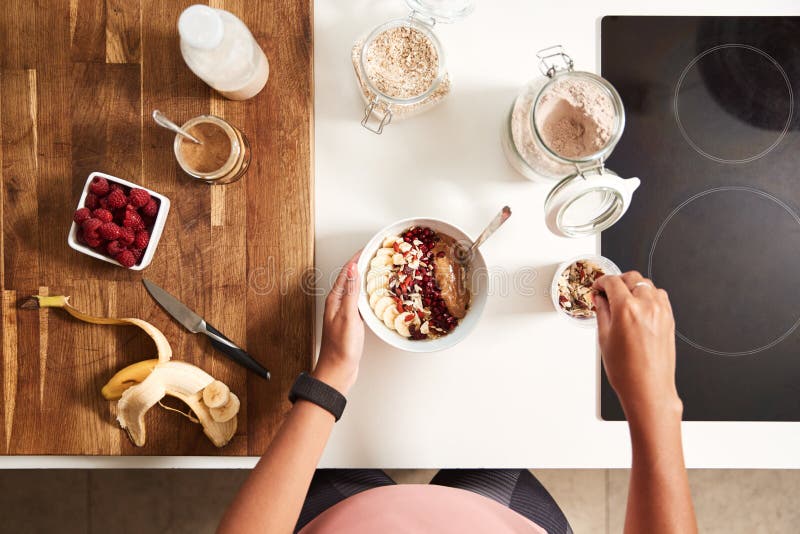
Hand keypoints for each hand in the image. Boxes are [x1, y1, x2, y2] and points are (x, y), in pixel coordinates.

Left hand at [313, 252, 363, 394]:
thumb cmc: (342, 347)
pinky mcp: (351, 323)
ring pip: (355, 290)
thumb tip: (353, 268)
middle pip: (350, 278)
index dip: (357, 258)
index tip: (369, 247)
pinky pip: (360, 302)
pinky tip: (375, 296)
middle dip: (362, 265)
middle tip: (376, 255)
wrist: (338, 372)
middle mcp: (338, 304)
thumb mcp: (349, 316)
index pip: (346, 272)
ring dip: (365, 279)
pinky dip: (368, 294)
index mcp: (335, 300)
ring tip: (378, 270)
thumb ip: (351, 292)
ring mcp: (344, 314)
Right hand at [593, 272, 681, 421]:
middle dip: (618, 281)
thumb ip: (602, 312)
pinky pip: (659, 296)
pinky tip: (638, 307)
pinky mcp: (669, 318)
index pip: (613, 282)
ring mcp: (661, 311)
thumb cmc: (627, 370)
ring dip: (634, 287)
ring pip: (647, 285)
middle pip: (632, 278)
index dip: (601, 282)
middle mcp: (647, 306)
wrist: (648, 388)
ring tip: (623, 300)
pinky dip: (648, 296)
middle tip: (608, 292)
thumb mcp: (604, 338)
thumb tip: (599, 299)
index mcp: (627, 309)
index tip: (598, 287)